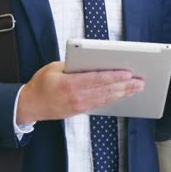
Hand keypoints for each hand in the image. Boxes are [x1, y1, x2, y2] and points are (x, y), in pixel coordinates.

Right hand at [16, 61, 144, 124]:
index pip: (97, 79)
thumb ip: (72, 65)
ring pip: (106, 98)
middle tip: (140, 81)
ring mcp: (79, 106)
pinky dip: (113, 98)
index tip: (128, 73)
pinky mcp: (80, 110)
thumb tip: (90, 61)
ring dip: (123, 93)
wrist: (30, 105)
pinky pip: (100, 104)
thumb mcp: (53, 67)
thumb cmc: (40, 84)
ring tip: (136, 88)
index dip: (114, 76)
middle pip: (106, 90)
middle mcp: (77, 96)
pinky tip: (122, 94)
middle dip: (125, 86)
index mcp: (70, 83)